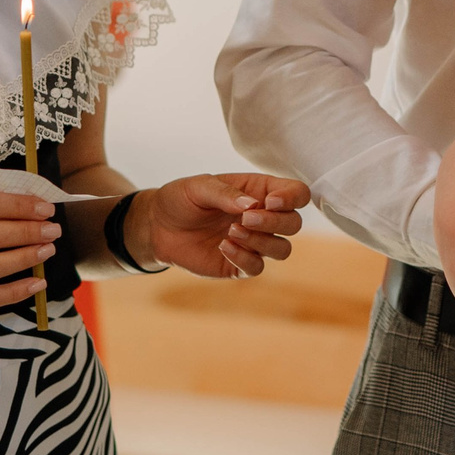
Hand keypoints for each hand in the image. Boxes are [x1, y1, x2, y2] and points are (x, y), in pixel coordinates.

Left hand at [136, 173, 310, 276]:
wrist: (157, 226)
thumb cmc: (182, 199)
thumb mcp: (200, 187)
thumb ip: (226, 193)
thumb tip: (252, 205)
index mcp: (260, 191)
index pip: (297, 193)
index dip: (292, 198)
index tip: (270, 201)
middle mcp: (263, 217)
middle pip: (294, 223)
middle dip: (275, 222)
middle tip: (246, 218)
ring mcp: (253, 243)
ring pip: (282, 249)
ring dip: (262, 242)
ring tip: (232, 232)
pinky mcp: (239, 264)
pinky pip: (257, 267)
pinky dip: (244, 258)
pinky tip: (222, 247)